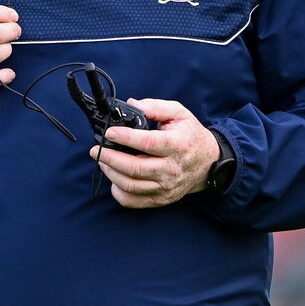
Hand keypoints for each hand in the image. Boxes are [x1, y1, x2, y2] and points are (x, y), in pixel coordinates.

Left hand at [88, 98, 219, 208]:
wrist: (208, 163)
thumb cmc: (189, 136)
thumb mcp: (179, 113)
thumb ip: (155, 107)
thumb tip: (132, 104)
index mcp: (177, 145)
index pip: (148, 143)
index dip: (126, 138)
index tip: (109, 132)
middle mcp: (171, 168)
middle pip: (135, 168)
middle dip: (110, 158)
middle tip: (96, 150)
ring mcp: (166, 186)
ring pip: (131, 185)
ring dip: (111, 173)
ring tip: (102, 160)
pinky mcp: (162, 198)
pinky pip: (134, 201)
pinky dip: (119, 192)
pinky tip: (114, 178)